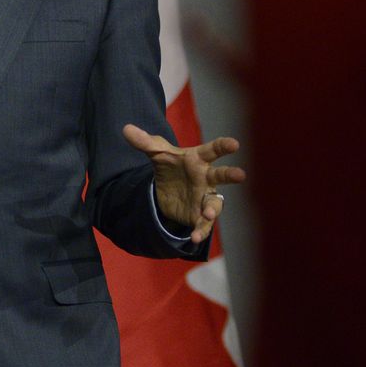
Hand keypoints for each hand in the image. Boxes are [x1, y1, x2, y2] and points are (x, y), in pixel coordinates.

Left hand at [123, 123, 244, 243]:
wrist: (166, 188)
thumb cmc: (170, 165)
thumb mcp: (156, 153)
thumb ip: (144, 142)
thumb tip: (126, 128)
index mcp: (199, 159)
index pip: (213, 150)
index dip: (223, 146)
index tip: (234, 144)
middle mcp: (207, 178)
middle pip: (221, 175)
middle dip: (230, 175)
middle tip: (240, 175)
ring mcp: (205, 197)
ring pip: (214, 203)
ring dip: (213, 209)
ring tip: (208, 214)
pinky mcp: (199, 215)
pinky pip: (203, 224)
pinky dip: (201, 230)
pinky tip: (195, 238)